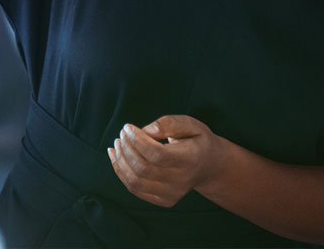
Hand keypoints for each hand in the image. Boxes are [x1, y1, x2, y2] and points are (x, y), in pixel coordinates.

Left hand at [108, 115, 223, 207]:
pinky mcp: (163, 200)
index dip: (137, 140)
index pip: (156, 154)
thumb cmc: (196, 140)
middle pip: (143, 168)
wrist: (208, 166)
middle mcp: (181, 181)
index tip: (127, 126)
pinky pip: (135, 189)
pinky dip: (120, 171)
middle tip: (122, 133)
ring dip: (120, 160)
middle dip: (126, 148)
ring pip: (135, 181)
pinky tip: (115, 155)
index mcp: (190, 160)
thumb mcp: (190, 124)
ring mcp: (172, 194)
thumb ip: (169, 124)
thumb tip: (147, 131)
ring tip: (117, 143)